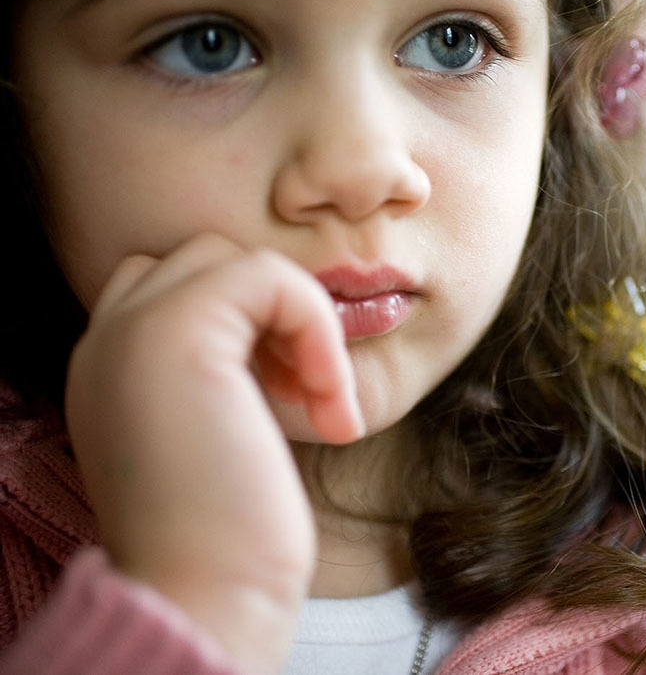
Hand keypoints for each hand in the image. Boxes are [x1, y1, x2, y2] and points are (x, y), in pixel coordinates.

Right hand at [64, 233, 362, 673]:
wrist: (206, 597)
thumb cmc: (229, 537)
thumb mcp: (224, 432)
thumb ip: (229, 374)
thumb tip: (289, 333)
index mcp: (112, 368)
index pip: (177, 289)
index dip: (249, 324)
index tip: (289, 395)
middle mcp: (107, 341)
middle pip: (208, 263)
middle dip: (274, 315)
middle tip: (306, 394)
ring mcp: (130, 332)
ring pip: (237, 260)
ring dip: (300, 321)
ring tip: (320, 400)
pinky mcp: (174, 331)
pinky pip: (270, 276)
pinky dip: (316, 326)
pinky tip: (328, 400)